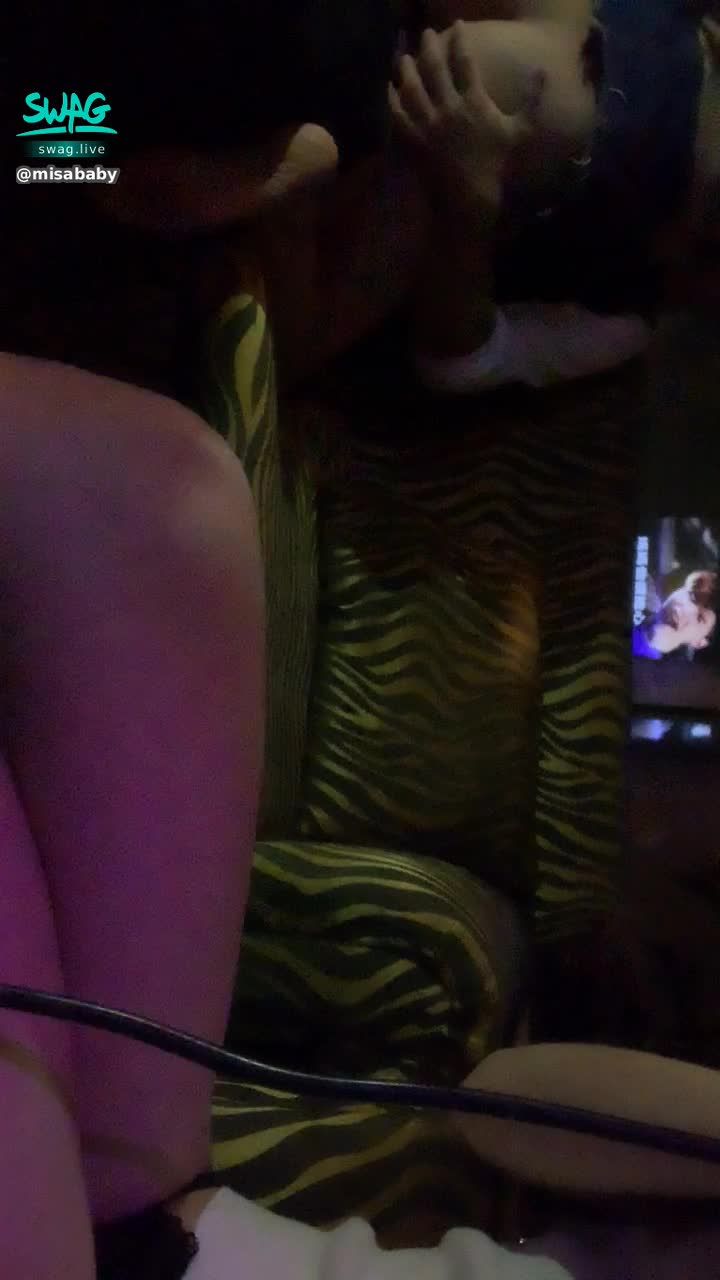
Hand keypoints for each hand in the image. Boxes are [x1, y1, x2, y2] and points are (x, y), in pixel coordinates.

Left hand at [389, 21, 543, 211]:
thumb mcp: (520, 131)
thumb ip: (532, 100)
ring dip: (407, 69)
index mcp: (474, 102)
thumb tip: (543, 71)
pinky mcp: (415, 140)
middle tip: (425, 32)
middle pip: (435, 68)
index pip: (465, 62)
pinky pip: (399, 115)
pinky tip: (389, 88)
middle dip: (429, 46)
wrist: (471, 196)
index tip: (457, 25)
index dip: (460, 40)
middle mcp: (449, 107)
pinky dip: (393, 100)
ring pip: (413, 88)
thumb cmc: (496, 164)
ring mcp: (429, 124)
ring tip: (403, 56)